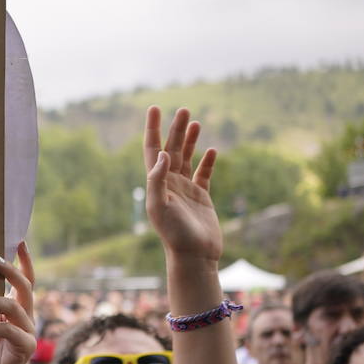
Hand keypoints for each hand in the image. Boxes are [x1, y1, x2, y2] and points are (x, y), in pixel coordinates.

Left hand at [0, 242, 36, 363]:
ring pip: (14, 307)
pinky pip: (9, 331)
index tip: (18, 241)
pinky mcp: (25, 348)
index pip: (25, 281)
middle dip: (10, 271)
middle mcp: (26, 318)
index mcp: (16, 308)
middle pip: (25, 288)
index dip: (24, 262)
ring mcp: (28, 333)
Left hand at [142, 107, 222, 263]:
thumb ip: (158, 180)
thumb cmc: (175, 234)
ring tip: (195, 121)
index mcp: (157, 183)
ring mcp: (186, 190)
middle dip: (176, 129)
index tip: (154, 108)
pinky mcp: (202, 198)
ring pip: (187, 159)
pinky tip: (211, 149)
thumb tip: (161, 155)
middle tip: (183, 109)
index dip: (152, 129)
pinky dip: (207, 162)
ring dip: (190, 140)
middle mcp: (169, 184)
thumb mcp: (160, 206)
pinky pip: (204, 175)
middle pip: (171, 149)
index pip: (152, 150)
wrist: (194, 256)